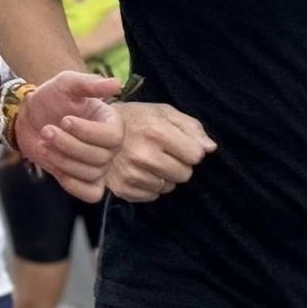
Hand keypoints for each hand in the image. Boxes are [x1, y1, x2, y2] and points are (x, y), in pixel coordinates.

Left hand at [12, 72, 123, 202]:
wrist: (30, 116)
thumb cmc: (51, 98)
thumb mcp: (67, 83)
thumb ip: (90, 84)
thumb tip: (117, 84)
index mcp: (111, 122)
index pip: (113, 137)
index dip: (88, 132)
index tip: (65, 120)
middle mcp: (109, 146)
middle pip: (100, 157)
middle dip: (68, 145)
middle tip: (47, 130)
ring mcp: (98, 165)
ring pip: (90, 173)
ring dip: (62, 160)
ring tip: (44, 142)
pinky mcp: (83, 179)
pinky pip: (90, 193)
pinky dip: (74, 185)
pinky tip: (56, 168)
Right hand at [102, 102, 216, 202]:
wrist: (96, 128)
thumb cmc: (136, 118)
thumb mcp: (164, 112)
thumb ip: (191, 127)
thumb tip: (210, 148)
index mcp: (156, 132)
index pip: (195, 155)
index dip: (192, 150)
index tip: (181, 144)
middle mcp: (144, 155)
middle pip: (184, 174)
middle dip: (180, 164)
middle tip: (164, 153)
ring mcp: (132, 174)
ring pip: (169, 187)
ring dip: (165, 176)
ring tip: (150, 161)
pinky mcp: (123, 189)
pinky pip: (153, 196)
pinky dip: (151, 186)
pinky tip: (141, 171)